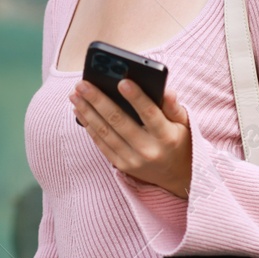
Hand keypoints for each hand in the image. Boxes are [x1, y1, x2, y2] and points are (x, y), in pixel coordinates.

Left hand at [70, 80, 192, 197]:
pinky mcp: (121, 166)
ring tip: (75, 95)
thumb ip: (174, 106)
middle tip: (82, 84)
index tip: (122, 81)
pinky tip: (79, 111)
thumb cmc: (179, 142)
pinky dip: (89, 126)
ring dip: (87, 112)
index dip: (136, 97)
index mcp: (166, 136)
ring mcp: (133, 160)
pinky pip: (101, 144)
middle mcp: (148, 150)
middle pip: (119, 121)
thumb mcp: (184, 124)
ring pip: (105, 132)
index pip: (150, 113)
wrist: (177, 176)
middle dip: (98, 100)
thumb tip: (166, 90)